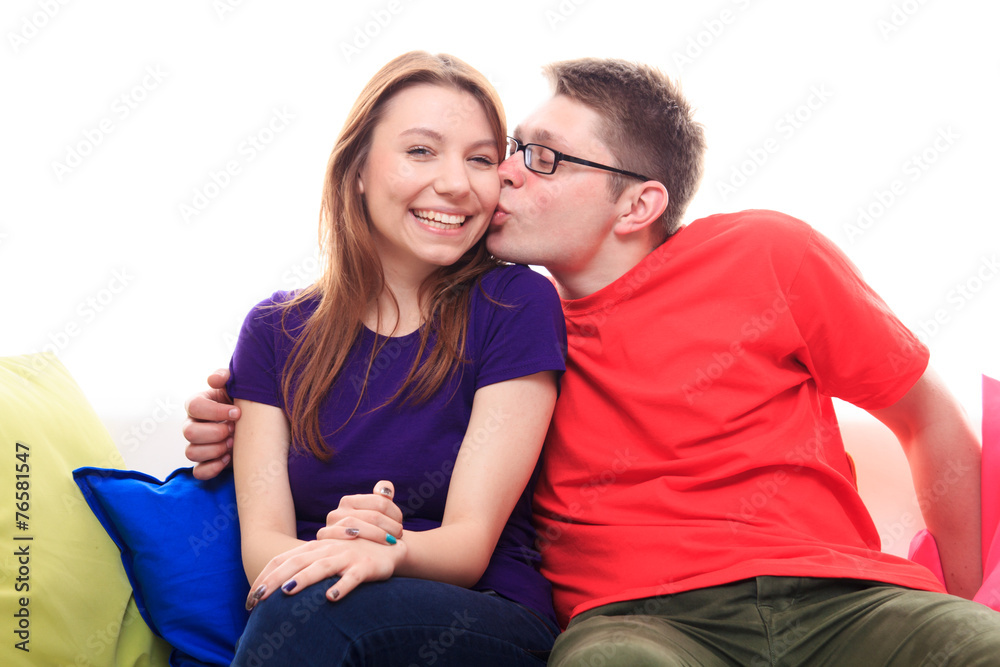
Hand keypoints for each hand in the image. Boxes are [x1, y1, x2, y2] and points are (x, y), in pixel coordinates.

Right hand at [183, 368, 240, 479]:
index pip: (193, 406)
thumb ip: (225, 377)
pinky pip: (198, 472)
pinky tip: (228, 459)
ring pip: (191, 452)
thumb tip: (213, 380)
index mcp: (199, 404)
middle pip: (188, 432)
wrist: (258, 424)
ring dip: (214, 449)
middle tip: (234, 430)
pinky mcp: (206, 463)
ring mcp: (198, 445)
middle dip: (215, 432)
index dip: (215, 411)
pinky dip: (213, 467)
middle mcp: (193, 425)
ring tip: (233, 444)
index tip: (237, 413)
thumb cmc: (244, 402)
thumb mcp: (237, 386)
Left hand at [245, 536, 405, 608]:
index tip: (250, 598)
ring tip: (288, 591)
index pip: (283, 560)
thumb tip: (277, 586)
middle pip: (296, 563)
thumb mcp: (327, 557)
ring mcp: (346, 557)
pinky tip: (331, 598)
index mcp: (314, 548)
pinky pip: (352, 577)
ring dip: (304, 579)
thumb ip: (305, 565)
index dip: (265, 577)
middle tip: (258, 598)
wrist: (389, 547)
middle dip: (275, 580)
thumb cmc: (352, 555)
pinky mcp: (365, 567)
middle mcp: (327, 549)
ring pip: (322, 567)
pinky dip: (342, 586)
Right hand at [316, 480, 403, 545]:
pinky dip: (345, 534)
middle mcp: (338, 511)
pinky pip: (332, 533)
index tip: (401, 523)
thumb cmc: (367, 535)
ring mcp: (330, 524)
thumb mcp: (375, 518)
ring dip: (376, 533)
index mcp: (350, 501)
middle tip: (399, 534)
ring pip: (355, 523)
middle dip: (389, 525)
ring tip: (390, 540)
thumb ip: (382, 500)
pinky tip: (358, 538)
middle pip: (371, 515)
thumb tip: (387, 490)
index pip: (379, 502)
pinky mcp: (323, 537)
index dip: (394, 512)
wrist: (350, 556)